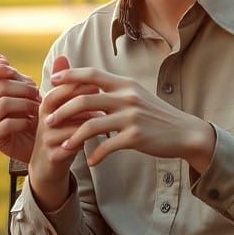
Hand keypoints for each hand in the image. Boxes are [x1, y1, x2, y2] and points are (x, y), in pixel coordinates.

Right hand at [0, 53, 41, 164]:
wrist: (42, 140)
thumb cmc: (36, 111)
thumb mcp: (29, 90)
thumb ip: (16, 75)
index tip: (14, 72)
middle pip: (0, 87)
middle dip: (24, 88)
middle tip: (38, 95)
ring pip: (4, 104)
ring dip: (27, 104)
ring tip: (38, 108)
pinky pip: (6, 124)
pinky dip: (23, 121)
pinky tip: (32, 123)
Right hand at [26, 56, 103, 207]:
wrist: (49, 164)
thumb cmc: (62, 130)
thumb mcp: (63, 106)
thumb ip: (65, 83)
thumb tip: (62, 55)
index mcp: (46, 104)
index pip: (61, 88)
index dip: (80, 85)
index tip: (99, 86)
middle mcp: (43, 119)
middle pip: (63, 104)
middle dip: (85, 101)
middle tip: (105, 100)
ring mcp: (46, 138)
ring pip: (71, 126)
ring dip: (91, 123)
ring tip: (108, 121)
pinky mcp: (53, 156)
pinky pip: (72, 145)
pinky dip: (88, 141)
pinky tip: (101, 140)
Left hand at [46, 66, 215, 169]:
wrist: (184, 132)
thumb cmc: (157, 116)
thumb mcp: (137, 96)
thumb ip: (115, 91)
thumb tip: (90, 86)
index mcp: (126, 84)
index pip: (92, 74)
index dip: (70, 74)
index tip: (53, 80)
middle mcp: (127, 97)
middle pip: (85, 98)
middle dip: (62, 110)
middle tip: (49, 120)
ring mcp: (132, 117)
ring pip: (91, 123)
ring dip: (73, 136)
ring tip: (63, 144)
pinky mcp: (136, 136)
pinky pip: (107, 146)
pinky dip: (95, 154)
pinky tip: (90, 160)